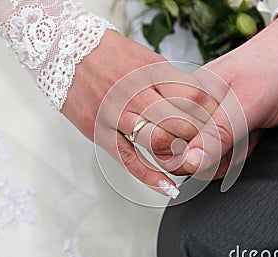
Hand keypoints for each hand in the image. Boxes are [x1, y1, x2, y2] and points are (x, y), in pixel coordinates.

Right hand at [61, 30, 217, 196]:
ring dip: (178, 155)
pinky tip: (167, 186)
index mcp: (152, 71)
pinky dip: (150, 177)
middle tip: (201, 142)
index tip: (214, 122)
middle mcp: (135, 92)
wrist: (64, 50)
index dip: (210, 114)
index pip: (195, 98)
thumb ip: (172, 83)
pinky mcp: (99, 131)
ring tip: (184, 157)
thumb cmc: (109, 54)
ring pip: (158, 142)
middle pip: (181, 123)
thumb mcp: (147, 59)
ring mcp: (116, 113)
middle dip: (197, 137)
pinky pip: (128, 159)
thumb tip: (199, 104)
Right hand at [182, 15, 277, 176]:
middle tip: (242, 134)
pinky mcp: (221, 125)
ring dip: (233, 154)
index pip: (167, 140)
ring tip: (251, 130)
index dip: (193, 153)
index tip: (220, 146)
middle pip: (186, 154)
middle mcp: (193, 107)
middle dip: (218, 155)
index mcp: (188, 95)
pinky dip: (239, 150)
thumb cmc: (277, 68)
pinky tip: (251, 134)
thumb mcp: (249, 103)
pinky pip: (221, 152)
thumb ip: (218, 133)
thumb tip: (189, 161)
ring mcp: (208, 118)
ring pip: (206, 158)